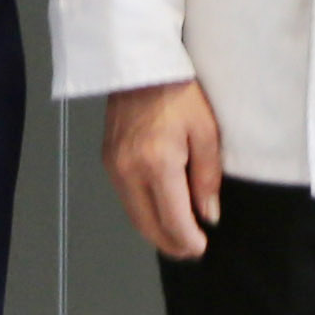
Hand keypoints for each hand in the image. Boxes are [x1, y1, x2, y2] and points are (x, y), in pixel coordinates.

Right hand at [105, 82, 230, 258]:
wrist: (141, 64)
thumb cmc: (178, 92)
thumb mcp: (205, 131)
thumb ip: (207, 177)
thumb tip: (207, 214)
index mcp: (157, 163)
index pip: (172, 219)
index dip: (188, 240)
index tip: (201, 248)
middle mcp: (129, 170)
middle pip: (147, 225)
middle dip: (170, 243)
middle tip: (191, 250)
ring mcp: (113, 166)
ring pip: (133, 216)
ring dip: (155, 231)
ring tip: (178, 236)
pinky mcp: (106, 160)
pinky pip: (125, 198)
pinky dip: (142, 212)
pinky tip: (159, 211)